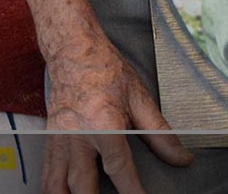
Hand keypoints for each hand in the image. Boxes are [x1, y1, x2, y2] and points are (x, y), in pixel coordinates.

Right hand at [42, 35, 191, 193]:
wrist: (72, 49)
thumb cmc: (105, 69)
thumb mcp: (139, 98)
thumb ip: (160, 134)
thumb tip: (181, 158)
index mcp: (103, 124)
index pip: (120, 170)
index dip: (133, 193)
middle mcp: (77, 134)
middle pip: (82, 184)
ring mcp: (59, 137)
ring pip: (57, 182)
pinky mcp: (49, 137)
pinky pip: (46, 170)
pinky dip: (53, 187)